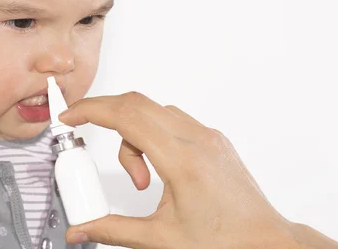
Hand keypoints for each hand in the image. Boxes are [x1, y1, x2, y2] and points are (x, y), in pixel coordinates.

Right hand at [59, 92, 337, 248]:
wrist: (267, 242)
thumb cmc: (226, 242)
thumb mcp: (160, 239)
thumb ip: (113, 230)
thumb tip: (82, 230)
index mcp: (182, 160)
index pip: (127, 117)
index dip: (91, 110)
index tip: (71, 115)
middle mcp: (197, 140)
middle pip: (138, 103)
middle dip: (105, 113)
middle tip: (84, 128)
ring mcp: (208, 136)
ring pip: (155, 112)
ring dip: (133, 135)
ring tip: (141, 180)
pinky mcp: (214, 140)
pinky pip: (173, 121)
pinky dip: (153, 135)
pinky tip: (158, 169)